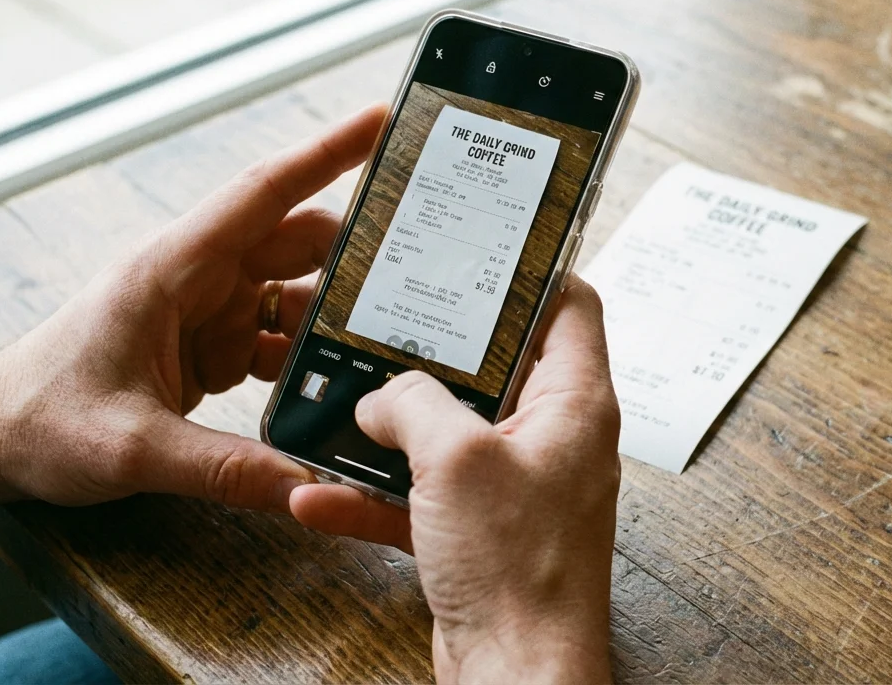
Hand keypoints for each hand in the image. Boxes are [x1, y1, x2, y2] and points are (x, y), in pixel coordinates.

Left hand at [0, 104, 387, 512]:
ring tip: (391, 339)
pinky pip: (275, 337)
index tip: (382, 121)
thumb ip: (226, 469)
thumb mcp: (133, 449)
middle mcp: (195, 277)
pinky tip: (336, 386)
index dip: (326, 153)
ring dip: (334, 317)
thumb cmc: (39, 420)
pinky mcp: (207, 343)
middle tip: (423, 269)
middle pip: (295, 243)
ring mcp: (204, 309)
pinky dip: (308, 358)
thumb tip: (309, 485)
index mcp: (171, 270)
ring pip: (292, 291)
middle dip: (356, 255)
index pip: (262, 193)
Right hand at [290, 277, 621, 682]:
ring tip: (337, 403)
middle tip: (382, 318)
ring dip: (389, 427)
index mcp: (573, 403)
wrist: (515, 676)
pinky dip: (374, 494)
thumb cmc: (517, 571)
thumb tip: (380, 395)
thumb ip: (412, 403)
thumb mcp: (455, 459)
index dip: (528, 271)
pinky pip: (421, 497)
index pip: (569, 305)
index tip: (477, 249)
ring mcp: (515, 488)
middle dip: (432, 349)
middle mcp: (551, 439)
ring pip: (448, 434)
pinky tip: (318, 495)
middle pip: (495, 365)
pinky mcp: (480, 534)